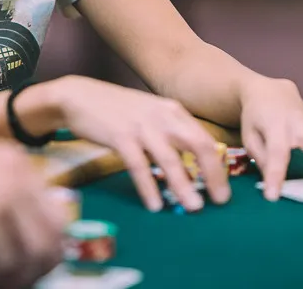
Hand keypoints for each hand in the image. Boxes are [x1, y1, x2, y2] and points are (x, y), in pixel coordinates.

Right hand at [0, 136, 66, 288]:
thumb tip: (2, 270)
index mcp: (19, 163)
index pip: (55, 216)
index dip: (42, 251)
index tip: (22, 272)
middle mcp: (21, 174)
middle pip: (53, 237)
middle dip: (35, 271)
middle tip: (9, 286)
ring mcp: (7, 192)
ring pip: (33, 255)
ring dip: (11, 282)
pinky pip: (3, 263)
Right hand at [48, 75, 230, 212]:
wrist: (80, 96)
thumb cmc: (117, 110)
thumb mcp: (150, 115)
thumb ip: (170, 135)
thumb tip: (192, 168)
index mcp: (173, 111)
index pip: (204, 139)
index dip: (217, 166)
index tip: (222, 190)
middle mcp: (162, 116)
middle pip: (197, 145)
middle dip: (212, 175)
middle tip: (219, 201)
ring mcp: (141, 125)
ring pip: (170, 159)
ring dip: (184, 185)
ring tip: (194, 207)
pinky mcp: (120, 136)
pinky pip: (139, 165)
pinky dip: (149, 186)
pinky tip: (155, 205)